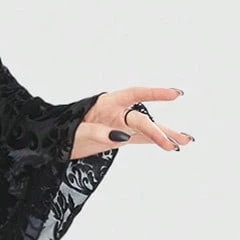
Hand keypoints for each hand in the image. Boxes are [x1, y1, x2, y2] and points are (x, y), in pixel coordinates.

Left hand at [71, 87, 193, 159]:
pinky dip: (155, 142)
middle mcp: (116, 112)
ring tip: (186, 141)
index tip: (175, 95)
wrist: (52, 144)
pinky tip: (172, 146)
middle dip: (158, 131)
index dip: (155, 93)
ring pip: (146, 129)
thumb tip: (122, 136)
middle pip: (141, 119)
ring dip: (165, 135)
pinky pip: (141, 139)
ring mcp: (119, 124)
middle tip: (173, 144)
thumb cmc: (61, 134)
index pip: (134, 94)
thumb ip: (97, 132)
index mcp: (105, 103)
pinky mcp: (119, 138)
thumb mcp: (75, 133)